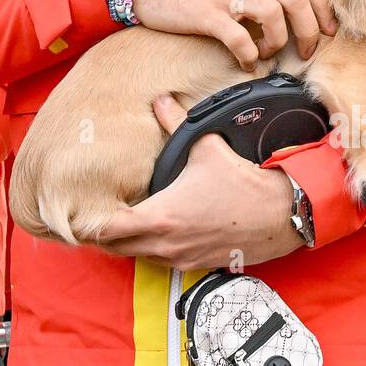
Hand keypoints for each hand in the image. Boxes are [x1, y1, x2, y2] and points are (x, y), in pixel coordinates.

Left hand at [93, 93, 303, 269]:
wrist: (279, 214)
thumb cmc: (241, 183)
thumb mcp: (206, 147)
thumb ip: (176, 123)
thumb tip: (161, 100)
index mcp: (159, 217)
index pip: (108, 230)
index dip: (92, 221)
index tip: (85, 211)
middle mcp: (165, 244)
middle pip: (116, 248)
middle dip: (105, 234)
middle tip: (99, 216)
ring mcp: (180, 259)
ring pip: (138, 257)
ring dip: (128, 243)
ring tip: (123, 223)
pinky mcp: (195, 265)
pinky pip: (160, 262)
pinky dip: (150, 250)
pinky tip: (155, 232)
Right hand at [130, 0, 336, 71]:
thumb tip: (293, 5)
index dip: (324, 6)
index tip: (327, 30)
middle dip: (310, 30)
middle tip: (306, 51)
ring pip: (274, 15)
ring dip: (278, 42)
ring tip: (268, 54)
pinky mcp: (206, 12)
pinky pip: (239, 37)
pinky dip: (249, 55)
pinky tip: (246, 63)